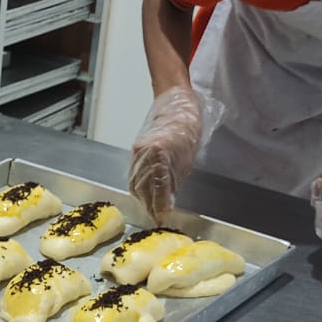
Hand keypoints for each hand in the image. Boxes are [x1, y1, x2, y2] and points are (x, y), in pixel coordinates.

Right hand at [130, 86, 203, 224]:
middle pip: (143, 188)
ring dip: (143, 198)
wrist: (176, 104)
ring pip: (135, 183)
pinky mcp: (134, 150)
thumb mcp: (187, 159)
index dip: (160, 206)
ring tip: (151, 208)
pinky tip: (145, 193)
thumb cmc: (188, 127)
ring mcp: (137, 152)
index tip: (162, 217)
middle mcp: (145, 153)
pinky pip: (133, 174)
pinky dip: (138, 186)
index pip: (158, 189)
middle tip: (157, 217)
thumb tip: (168, 201)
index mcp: (161, 154)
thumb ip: (175, 181)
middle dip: (150, 205)